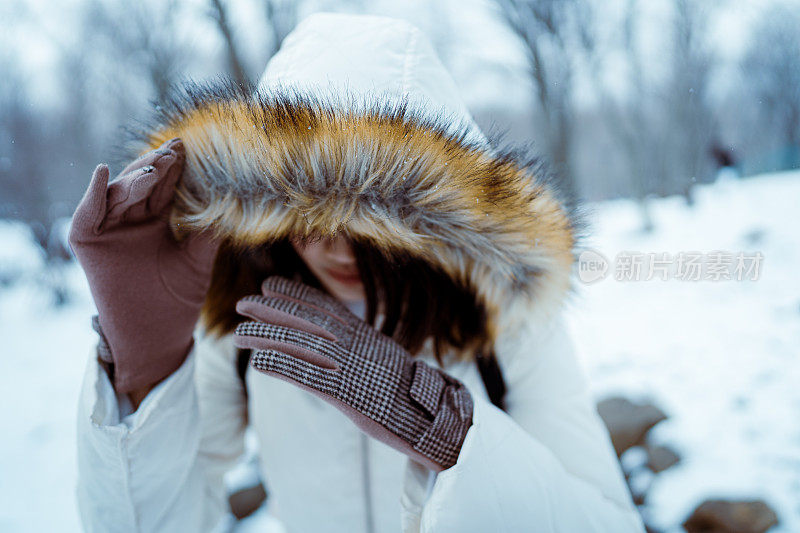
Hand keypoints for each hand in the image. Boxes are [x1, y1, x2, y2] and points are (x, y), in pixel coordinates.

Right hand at [69, 139, 219, 393]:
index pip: (165, 187)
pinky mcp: (88, 245)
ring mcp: (109, 232)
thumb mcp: (198, 260)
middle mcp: (131, 222)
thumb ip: (207, 230)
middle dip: (156, 166)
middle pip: (141, 184)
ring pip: (118, 194)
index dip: (175, 168)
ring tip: (155, 168)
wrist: (157, 337)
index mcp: (157, 223)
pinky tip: (104, 173)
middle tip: (174, 150)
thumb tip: (233, 196)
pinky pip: (87, 215)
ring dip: (134, 178)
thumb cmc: (179, 302)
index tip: (189, 146)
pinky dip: (93, 194)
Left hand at [233, 276, 473, 471]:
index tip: (270, 285)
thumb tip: (338, 341)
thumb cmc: (409, 393)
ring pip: (302, 344)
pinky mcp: (348, 395)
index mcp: (366, 335)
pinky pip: (308, 376)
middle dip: (273, 308)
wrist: (434, 418)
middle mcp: (357, 345)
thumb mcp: (385, 359)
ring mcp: (352, 367)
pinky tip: (259, 362)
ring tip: (239, 334)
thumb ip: (361, 348)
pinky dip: (282, 366)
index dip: (295, 293)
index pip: (325, 306)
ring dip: (267, 336)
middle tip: (242, 303)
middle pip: (308, 319)